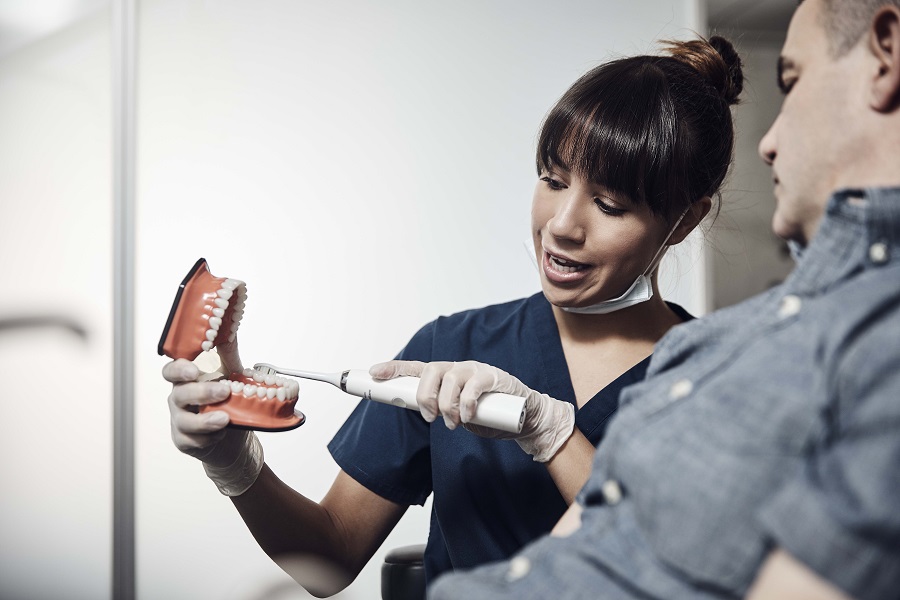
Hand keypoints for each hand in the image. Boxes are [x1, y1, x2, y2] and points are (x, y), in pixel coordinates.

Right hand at [163, 357, 247, 468]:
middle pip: (179, 394)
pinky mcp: (183, 440)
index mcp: (187, 381)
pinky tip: (221, 434)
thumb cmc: (227, 402)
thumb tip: (230, 334)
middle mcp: (179, 399)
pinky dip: (208, 438)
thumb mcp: (231, 377)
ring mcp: (179, 420)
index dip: (178, 370)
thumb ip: (228, 358)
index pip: (172, 371)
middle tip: (224, 392)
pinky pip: (191, 440)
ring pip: (184, 421)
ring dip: (205, 420)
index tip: (194, 371)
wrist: (232, 435)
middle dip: (201, 392)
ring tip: (225, 418)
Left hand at [370, 360, 574, 461]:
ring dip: (446, 405)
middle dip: (425, 396)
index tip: (374, 373)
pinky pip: (473, 386)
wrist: (524, 418)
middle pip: (430, 370)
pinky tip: (468, 417)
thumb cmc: (489, 416)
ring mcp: (476, 370)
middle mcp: (458, 367)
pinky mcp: (494, 377)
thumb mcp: (458, 414)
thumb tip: (423, 410)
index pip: (416, 368)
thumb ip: (441, 410)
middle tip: (431, 418)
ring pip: (450, 379)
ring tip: (453, 423)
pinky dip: (466, 404)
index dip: (394, 368)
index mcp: (446, 375)